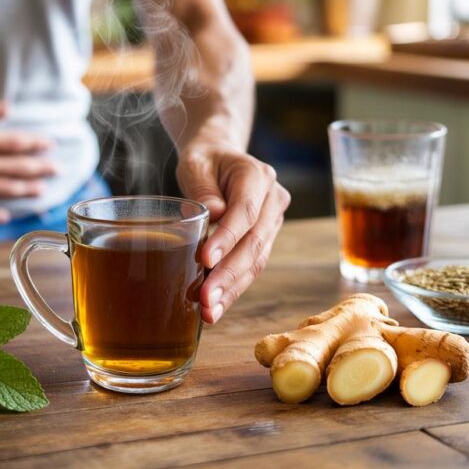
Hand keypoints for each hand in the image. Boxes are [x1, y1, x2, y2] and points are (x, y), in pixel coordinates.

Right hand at [0, 93, 57, 222]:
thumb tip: (7, 108)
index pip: (15, 143)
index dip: (35, 144)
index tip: (50, 145)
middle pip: (15, 169)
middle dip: (39, 169)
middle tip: (57, 170)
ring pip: (1, 191)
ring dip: (24, 191)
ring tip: (42, 191)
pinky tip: (5, 216)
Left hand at [176, 143, 289, 323]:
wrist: (221, 157)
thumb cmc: (205, 160)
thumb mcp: (196, 164)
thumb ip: (203, 187)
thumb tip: (212, 213)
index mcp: (257, 176)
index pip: (245, 211)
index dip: (227, 237)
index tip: (206, 260)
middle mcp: (273, 199)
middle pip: (254, 243)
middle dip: (229, 274)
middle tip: (205, 299)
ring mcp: (273, 222)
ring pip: (256, 260)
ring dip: (232, 288)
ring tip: (209, 311)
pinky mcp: (265, 239)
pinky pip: (252, 267)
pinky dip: (233, 288)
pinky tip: (216, 306)